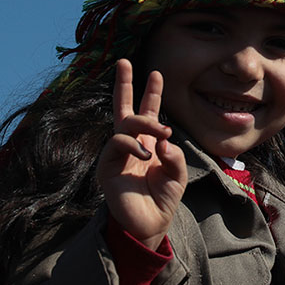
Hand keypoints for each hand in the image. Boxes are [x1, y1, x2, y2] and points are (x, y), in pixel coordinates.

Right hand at [96, 59, 187, 249]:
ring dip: (144, 123)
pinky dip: (133, 144)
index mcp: (148, 141)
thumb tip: (162, 140)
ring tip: (160, 134)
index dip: (151, 93)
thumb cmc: (163, 198)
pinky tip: (146, 154)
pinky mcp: (108, 165)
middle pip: (123, 107)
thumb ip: (173, 155)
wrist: (150, 223)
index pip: (148, 111)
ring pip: (125, 123)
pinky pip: (117, 143)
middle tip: (124, 61)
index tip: (156, 73)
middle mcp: (131, 143)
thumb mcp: (176, 173)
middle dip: (124, 84)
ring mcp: (117, 153)